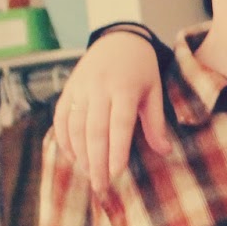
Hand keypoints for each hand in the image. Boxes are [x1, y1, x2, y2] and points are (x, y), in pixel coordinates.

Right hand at [55, 31, 169, 191]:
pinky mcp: (68, 89)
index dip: (116, 150)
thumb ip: (156, 123)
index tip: (117, 173)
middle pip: (94, 130)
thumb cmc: (141, 69)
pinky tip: (73, 157)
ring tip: (89, 174)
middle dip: (96, 161)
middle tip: (101, 185)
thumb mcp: (154, 91)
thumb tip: (165, 151)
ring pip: (75, 126)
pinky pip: (62, 118)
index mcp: (124, 88)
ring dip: (80, 154)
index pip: (119, 124)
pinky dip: (65, 139)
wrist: (118, 39)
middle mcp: (99, 88)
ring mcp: (80, 88)